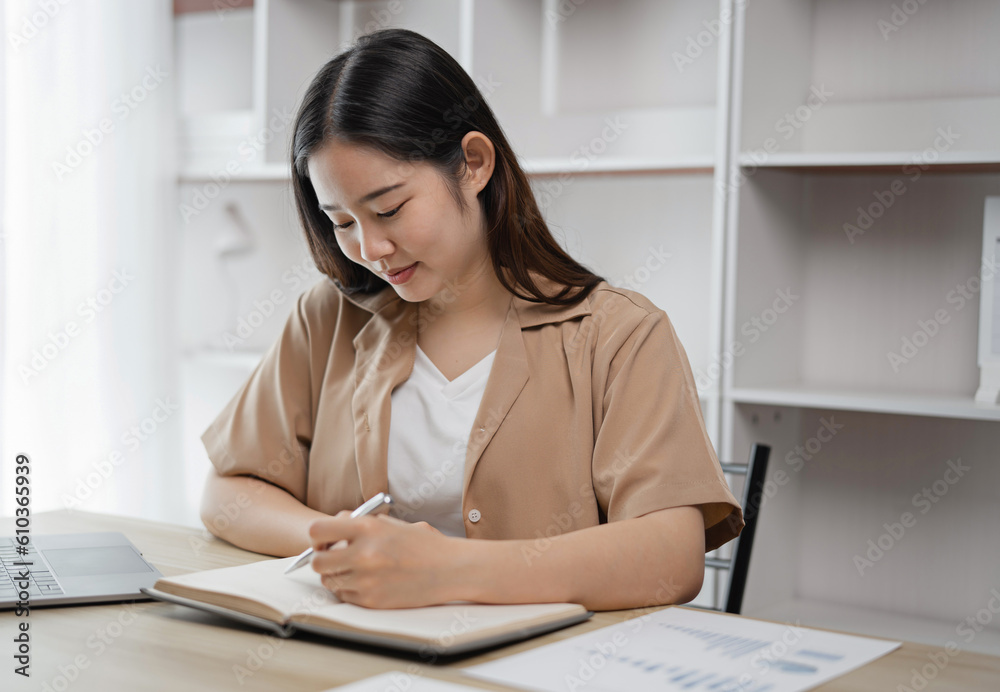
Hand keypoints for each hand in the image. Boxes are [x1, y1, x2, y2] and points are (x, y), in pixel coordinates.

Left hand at [307, 512, 458, 608]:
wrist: (451, 569)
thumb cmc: (425, 544)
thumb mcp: (393, 524)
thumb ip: (362, 523)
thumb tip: (335, 527)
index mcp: (368, 528)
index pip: (317, 530)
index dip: (317, 537)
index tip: (325, 540)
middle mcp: (363, 554)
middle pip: (317, 561)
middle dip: (322, 559)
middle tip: (335, 558)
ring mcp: (366, 580)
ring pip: (329, 581)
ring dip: (337, 576)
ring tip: (356, 570)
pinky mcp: (371, 600)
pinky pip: (344, 596)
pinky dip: (350, 590)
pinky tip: (368, 582)